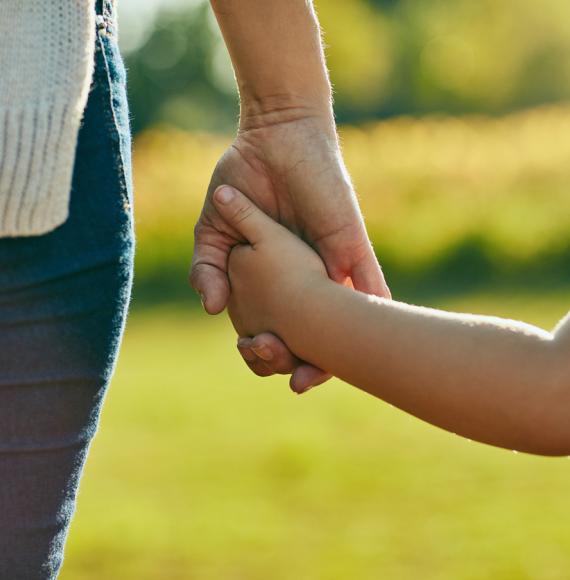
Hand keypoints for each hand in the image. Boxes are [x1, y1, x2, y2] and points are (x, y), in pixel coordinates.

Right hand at [190, 110, 389, 389]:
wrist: (274, 135)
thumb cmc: (243, 179)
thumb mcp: (216, 229)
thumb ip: (209, 267)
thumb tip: (212, 310)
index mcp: (278, 277)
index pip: (281, 325)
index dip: (271, 349)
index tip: (257, 360)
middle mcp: (310, 276)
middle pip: (319, 330)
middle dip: (311, 361)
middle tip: (300, 382)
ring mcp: (333, 262)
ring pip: (349, 316)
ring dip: (346, 347)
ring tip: (327, 374)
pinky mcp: (350, 242)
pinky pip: (370, 281)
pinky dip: (375, 310)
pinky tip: (382, 341)